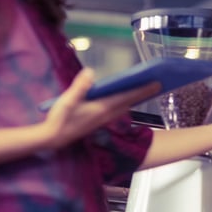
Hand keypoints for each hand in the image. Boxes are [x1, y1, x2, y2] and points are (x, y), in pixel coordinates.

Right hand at [40, 68, 158, 148]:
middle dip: (144, 92)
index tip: (156, 83)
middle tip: (158, 83)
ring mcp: (103, 118)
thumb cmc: (58, 119)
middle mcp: (106, 114)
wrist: (52, 139)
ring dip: (136, 97)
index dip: (142, 89)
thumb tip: (90, 72)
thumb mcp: (66, 101)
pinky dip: (126, 101)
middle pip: (130, 101)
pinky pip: (118, 108)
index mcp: (101, 108)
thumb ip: (79, 87)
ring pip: (125, 106)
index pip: (126, 97)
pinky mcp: (99, 120)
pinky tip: (126, 97)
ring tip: (146, 87)